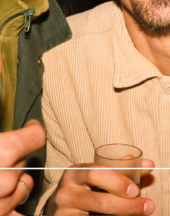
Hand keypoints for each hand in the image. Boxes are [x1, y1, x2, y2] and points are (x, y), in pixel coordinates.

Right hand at [0, 96, 44, 215]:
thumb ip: (2, 126)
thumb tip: (13, 96)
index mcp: (1, 151)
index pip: (35, 136)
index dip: (31, 131)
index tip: (29, 129)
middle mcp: (4, 180)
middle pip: (25, 164)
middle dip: (15, 161)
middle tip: (0, 160)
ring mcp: (0, 206)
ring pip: (23, 189)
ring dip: (13, 186)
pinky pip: (18, 215)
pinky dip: (12, 209)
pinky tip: (6, 202)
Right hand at [46, 160, 155, 215]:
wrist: (57, 208)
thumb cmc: (86, 187)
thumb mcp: (100, 175)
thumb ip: (124, 169)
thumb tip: (150, 164)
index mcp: (76, 172)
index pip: (96, 173)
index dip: (117, 182)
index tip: (136, 190)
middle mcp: (66, 192)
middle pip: (99, 201)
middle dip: (126, 205)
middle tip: (147, 207)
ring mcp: (63, 212)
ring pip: (96, 215)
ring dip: (123, 214)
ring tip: (142, 214)